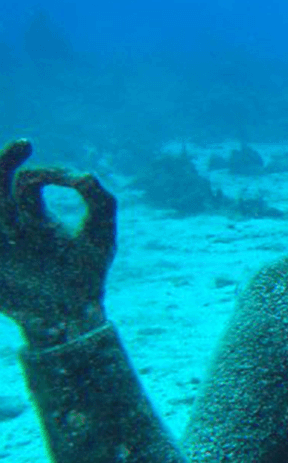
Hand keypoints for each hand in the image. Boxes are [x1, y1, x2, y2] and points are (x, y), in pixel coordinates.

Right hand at [0, 139, 116, 345]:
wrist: (71, 318)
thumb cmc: (87, 273)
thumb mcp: (100, 238)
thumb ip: (101, 203)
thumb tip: (87, 174)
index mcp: (33, 214)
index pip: (30, 180)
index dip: (51, 173)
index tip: (74, 180)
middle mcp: (7, 224)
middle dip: (5, 160)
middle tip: (24, 144)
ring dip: (1, 202)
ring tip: (19, 216)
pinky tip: (10, 228)